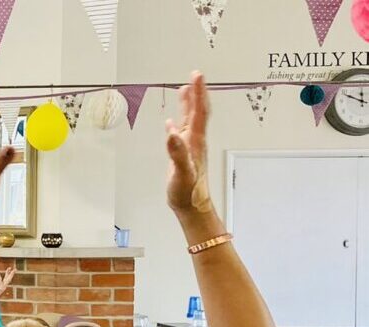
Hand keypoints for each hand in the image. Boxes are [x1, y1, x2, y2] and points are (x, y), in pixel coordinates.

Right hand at [166, 72, 214, 216]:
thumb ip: (178, 153)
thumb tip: (172, 133)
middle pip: (198, 112)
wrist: (192, 207)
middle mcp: (195, 141)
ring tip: (186, 89)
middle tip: (195, 75)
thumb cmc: (188, 192)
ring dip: (189, 104)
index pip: (199, 112)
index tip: (197, 76)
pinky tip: (171, 122)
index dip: (198, 93)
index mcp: (196, 141)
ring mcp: (190, 148)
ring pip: (191, 120)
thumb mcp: (182, 173)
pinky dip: (177, 122)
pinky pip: (181, 133)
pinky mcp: (183, 155)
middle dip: (196, 93)